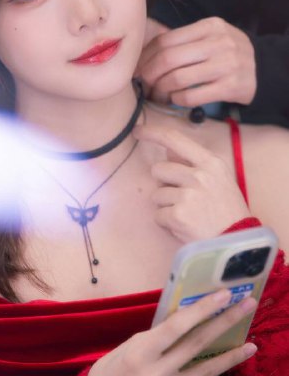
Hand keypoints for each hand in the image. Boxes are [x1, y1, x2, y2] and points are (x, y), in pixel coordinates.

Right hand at [87, 290, 256, 375]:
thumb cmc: (112, 370)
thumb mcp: (130, 347)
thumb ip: (158, 337)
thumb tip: (188, 320)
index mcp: (139, 353)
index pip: (177, 326)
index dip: (203, 309)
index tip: (224, 295)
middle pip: (197, 345)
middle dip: (224, 323)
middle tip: (247, 306)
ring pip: (205, 372)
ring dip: (230, 356)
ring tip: (250, 345)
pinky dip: (204, 374)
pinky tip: (214, 366)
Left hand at [133, 124, 249, 241]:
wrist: (238, 244)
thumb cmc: (227, 211)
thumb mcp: (219, 179)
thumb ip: (194, 163)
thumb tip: (168, 150)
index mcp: (211, 163)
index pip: (174, 139)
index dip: (152, 133)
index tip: (138, 131)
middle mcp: (199, 175)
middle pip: (158, 169)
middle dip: (163, 184)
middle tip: (182, 198)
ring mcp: (188, 195)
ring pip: (156, 194)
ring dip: (167, 206)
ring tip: (188, 215)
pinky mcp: (179, 215)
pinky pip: (158, 215)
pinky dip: (167, 223)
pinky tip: (184, 226)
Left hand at [137, 17, 256, 105]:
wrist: (263, 69)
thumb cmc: (226, 53)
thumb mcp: (210, 37)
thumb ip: (182, 41)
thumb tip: (142, 55)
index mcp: (209, 26)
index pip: (166, 41)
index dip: (145, 57)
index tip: (136, 69)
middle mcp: (219, 42)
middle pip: (168, 59)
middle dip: (149, 74)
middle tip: (143, 84)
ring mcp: (227, 64)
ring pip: (178, 79)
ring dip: (161, 90)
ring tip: (156, 94)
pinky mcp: (231, 86)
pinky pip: (192, 96)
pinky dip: (177, 100)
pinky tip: (174, 99)